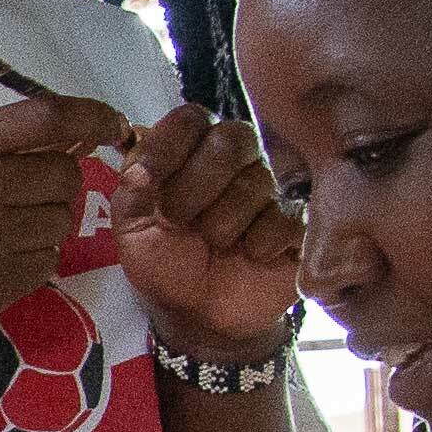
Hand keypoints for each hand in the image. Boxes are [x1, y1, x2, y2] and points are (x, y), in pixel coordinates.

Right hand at [0, 92, 130, 393]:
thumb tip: (72, 133)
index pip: (47, 118)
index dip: (92, 116)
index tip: (112, 124)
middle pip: (65, 172)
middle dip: (56, 182)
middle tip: (23, 195)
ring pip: (63, 218)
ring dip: (46, 221)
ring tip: (1, 230)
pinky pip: (50, 259)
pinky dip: (34, 257)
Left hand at [113, 108, 304, 359]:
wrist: (200, 314)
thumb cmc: (166, 262)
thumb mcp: (132, 227)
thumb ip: (131, 189)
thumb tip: (140, 166)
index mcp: (195, 147)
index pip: (191, 118)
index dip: (167, 146)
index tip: (145, 180)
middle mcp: (238, 156)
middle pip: (231, 139)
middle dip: (195, 186)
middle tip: (179, 220)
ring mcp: (273, 186)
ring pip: (257, 181)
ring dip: (223, 224)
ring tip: (214, 244)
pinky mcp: (299, 219)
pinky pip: (283, 218)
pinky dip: (257, 245)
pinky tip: (248, 255)